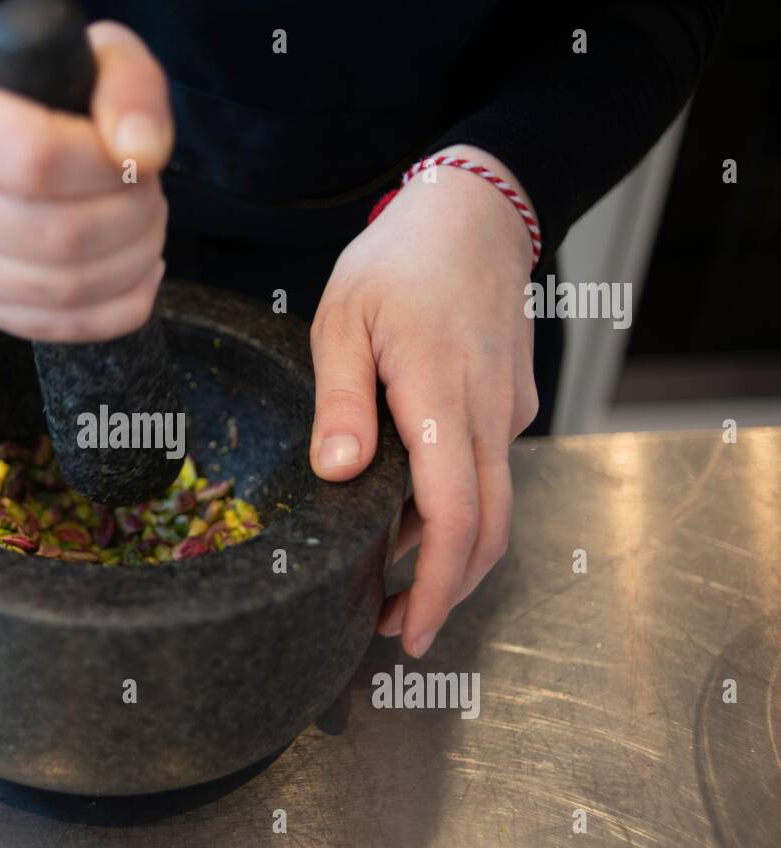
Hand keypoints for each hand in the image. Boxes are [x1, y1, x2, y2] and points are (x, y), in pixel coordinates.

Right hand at [0, 22, 170, 342]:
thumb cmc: (47, 91)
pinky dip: (114, 308)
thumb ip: (130, 89)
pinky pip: (50, 327)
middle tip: (150, 195)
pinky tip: (135, 273)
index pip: (33, 157)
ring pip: (54, 288)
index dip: (105, 170)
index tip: (136, 161)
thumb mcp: (98, 57)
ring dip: (127, 265)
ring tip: (145, 228)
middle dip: (129, 220)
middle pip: (49, 233)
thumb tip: (139, 153)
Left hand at [309, 145, 539, 657]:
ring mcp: (506, 411)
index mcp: (442, 398)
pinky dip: (453, 506)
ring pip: (491, 506)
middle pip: (488, 530)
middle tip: (395, 628)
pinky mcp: (509, 404)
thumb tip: (339, 475)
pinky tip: (404, 510)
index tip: (413, 632)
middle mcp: (488, 415)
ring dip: (447, 553)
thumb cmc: (397, 262)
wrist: (474, 214)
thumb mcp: (343, 321)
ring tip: (389, 579)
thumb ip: (341, 401)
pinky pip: (485, 471)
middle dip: (445, 591)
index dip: (436, 585)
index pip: (456, 516)